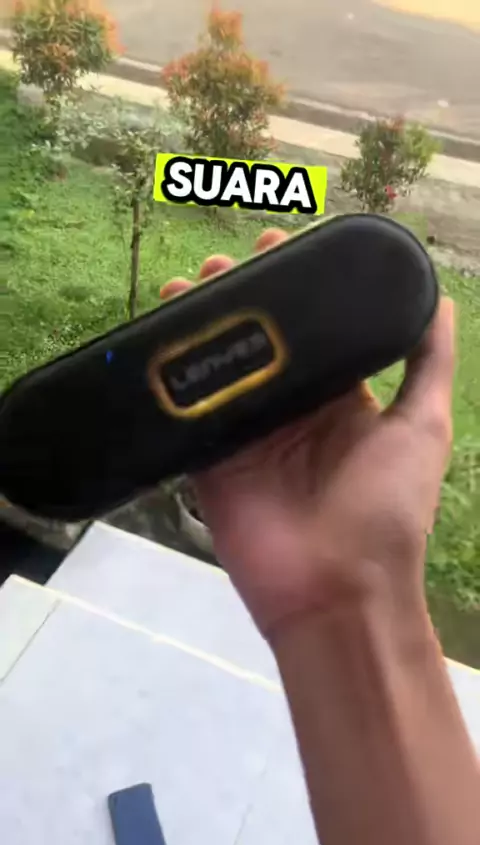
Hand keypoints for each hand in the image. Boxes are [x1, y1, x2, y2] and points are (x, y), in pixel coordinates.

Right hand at [160, 228, 454, 638]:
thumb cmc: (387, 506)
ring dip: (202, 327)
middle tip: (223, 262)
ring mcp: (248, 436)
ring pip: (220, 368)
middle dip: (240, 298)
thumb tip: (438, 298)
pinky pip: (189, 414)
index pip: (312, 331)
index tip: (275, 245)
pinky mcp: (212, 461)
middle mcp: (291, 411)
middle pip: (260, 342)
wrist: (338, 590)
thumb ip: (428, 363)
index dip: (294, 289)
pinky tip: (158, 339)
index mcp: (339, 400)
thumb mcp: (422, 427)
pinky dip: (171, 380)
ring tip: (189, 285)